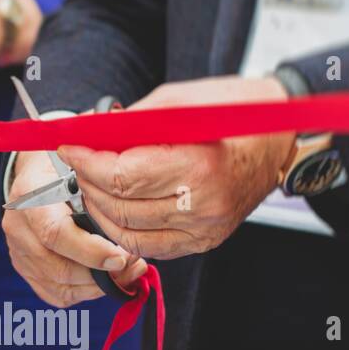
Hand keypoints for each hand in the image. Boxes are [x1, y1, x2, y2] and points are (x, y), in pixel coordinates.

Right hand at [2, 152, 147, 307]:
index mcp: (30, 195)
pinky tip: (104, 280)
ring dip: (98, 287)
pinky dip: (84, 293)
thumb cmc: (66, 167)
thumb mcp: (82, 167)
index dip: (92, 252)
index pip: (56, 234)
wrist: (38, 174)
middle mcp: (18, 227)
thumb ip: (99, 194)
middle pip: (60, 269)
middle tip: (133, 264)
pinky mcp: (24, 268)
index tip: (122, 256)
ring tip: (126, 272)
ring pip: (61, 287)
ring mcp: (18, 251)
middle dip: (102, 274)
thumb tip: (129, 227)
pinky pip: (56, 294)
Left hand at [57, 76, 294, 259]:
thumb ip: (128, 123)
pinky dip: (123, 230)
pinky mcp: (204, 241)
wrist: (280, 138)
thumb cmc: (233, 111)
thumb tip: (84, 131)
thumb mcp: (178, 102)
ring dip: (100, 210)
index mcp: (198, 165)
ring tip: (91, 184)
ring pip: (129, 233)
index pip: (122, 177)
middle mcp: (203, 205)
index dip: (87, 164)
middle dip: (88, 185)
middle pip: (121, 207)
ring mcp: (205, 229)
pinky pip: (150, 246)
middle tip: (77, 164)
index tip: (68, 148)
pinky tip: (114, 208)